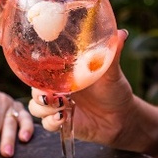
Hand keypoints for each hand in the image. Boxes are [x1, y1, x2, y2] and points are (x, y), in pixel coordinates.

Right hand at [28, 29, 134, 145]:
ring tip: (61, 107)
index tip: (40, 71)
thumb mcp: (112, 72)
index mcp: (65, 73)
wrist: (121, 118)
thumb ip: (112, 55)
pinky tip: (63, 118)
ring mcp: (57, 106)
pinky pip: (46, 124)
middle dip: (37, 92)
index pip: (41, 68)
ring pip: (35, 107)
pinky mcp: (60, 122)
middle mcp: (58, 88)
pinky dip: (51, 122)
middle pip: (34, 88)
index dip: (36, 69)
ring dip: (43, 108)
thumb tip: (122, 33)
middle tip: (49, 95)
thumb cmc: (115, 90)